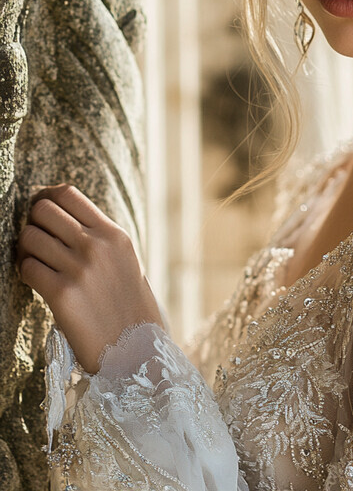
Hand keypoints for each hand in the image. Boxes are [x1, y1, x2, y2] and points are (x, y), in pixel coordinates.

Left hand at [16, 184, 164, 374]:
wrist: (136, 347)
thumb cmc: (129, 305)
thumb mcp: (124, 260)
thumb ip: (98, 237)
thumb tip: (60, 218)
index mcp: (114, 234)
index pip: (67, 194)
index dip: (45, 198)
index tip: (40, 212)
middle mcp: (97, 245)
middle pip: (42, 210)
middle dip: (32, 222)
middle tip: (37, 240)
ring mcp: (79, 268)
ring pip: (29, 237)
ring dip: (25, 249)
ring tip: (36, 262)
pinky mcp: (62, 294)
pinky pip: (27, 268)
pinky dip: (26, 272)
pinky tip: (38, 282)